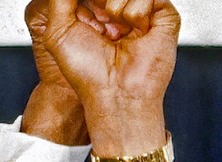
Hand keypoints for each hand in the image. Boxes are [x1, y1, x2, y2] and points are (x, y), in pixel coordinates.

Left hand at [34, 0, 180, 157]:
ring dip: (114, 7)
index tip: (84, 19)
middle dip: (97, 3)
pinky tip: (135, 31)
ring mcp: (141, 11)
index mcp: (93, 13)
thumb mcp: (58, 29)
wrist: (115, 92)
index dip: (86, 1)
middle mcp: (117, 10)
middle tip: (98, 25)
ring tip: (114, 33)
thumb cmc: (87, 71)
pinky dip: (134, 13)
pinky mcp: (163, 14)